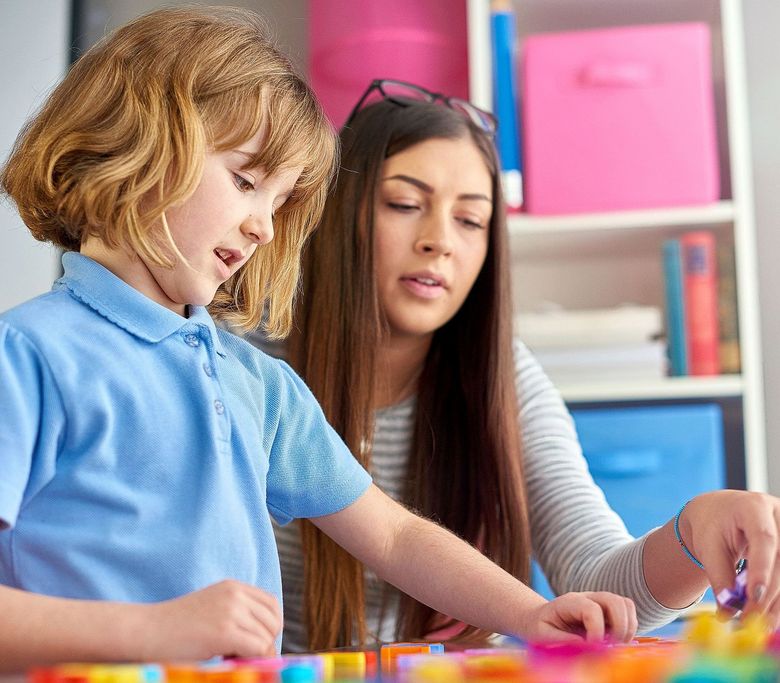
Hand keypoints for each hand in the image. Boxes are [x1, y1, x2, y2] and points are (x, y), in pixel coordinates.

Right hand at [139, 580, 281, 660]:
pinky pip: (257, 649)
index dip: (268, 628)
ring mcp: (231, 611)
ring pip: (266, 638)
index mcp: (233, 587)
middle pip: (273, 622)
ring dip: (256, 654)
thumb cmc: (175, 628)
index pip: (272, 606)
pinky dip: (251, 660)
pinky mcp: (225, 631)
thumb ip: (237, 616)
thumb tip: (267, 643)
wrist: (144, 631)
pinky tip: (228, 661)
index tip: (253, 645)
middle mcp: (235, 594)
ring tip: (230, 658)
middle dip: (264, 643)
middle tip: (241, 656)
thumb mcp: (212, 610)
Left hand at [523, 592, 636, 642]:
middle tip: (612, 646)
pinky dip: (629, 629)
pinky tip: (616, 642)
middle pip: (615, 600)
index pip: (592, 609)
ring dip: (627, 627)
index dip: (597, 630)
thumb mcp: (543, 635)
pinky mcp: (608, 612)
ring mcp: (600, 603)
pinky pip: (628, 614)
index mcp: (569, 602)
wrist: (539, 619)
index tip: (594, 647)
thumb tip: (586, 646)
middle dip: (620, 626)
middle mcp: (588, 598)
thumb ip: (563, 640)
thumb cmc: (540, 627)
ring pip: (626, 605)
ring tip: (616, 644)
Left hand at [680, 490, 779, 625]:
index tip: (753, 596)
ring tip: (760, 624)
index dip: (762, 568)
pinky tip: (769, 614)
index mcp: (753, 507)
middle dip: (767, 594)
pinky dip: (779, 598)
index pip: (764, 537)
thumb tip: (728, 612)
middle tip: (750, 619)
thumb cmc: (712, 525)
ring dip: (777, 602)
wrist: (720, 512)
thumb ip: (719, 576)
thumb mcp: (708, 547)